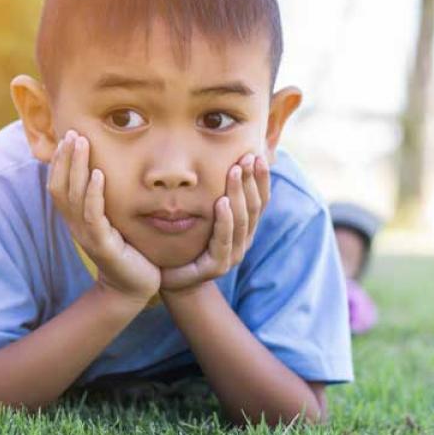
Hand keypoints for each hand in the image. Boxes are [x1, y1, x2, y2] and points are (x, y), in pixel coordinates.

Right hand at [48, 130, 160, 303]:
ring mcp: (87, 235)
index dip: (59, 161)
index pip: (58, 184)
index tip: (67, 136)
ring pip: (75, 196)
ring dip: (78, 167)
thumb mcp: (111, 221)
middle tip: (73, 132)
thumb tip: (103, 170)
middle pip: (61, 186)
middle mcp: (75, 225)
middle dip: (65, 157)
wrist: (134, 286)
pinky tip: (100, 174)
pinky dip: (95, 193)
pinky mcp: (103, 245)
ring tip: (82, 143)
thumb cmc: (126, 250)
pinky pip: (94, 215)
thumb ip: (102, 199)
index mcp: (75, 218)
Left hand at [160, 153, 269, 293]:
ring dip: (239, 193)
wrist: (172, 279)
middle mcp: (243, 240)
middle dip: (251, 180)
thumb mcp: (202, 216)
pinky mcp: (218, 266)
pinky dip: (224, 219)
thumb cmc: (186, 243)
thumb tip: (220, 160)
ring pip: (241, 220)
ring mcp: (232, 254)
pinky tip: (222, 202)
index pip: (259, 200)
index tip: (259, 154)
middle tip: (247, 157)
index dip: (261, 179)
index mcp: (243, 227)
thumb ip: (214, 195)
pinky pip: (224, 239)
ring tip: (235, 171)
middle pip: (253, 207)